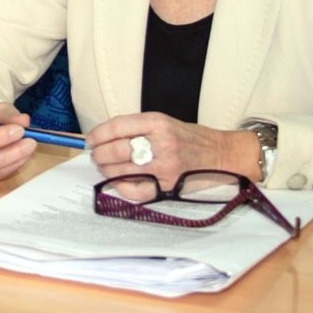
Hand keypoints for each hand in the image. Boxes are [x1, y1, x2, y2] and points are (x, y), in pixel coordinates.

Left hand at [85, 112, 259, 197]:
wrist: (222, 155)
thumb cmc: (191, 138)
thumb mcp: (165, 122)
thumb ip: (137, 128)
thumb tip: (104, 138)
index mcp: (158, 123)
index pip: (118, 126)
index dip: (99, 134)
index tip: (91, 139)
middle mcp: (162, 144)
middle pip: (117, 149)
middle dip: (99, 154)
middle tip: (95, 155)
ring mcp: (165, 167)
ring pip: (121, 170)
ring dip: (106, 169)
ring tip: (104, 166)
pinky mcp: (168, 186)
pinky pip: (135, 190)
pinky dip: (121, 187)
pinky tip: (117, 181)